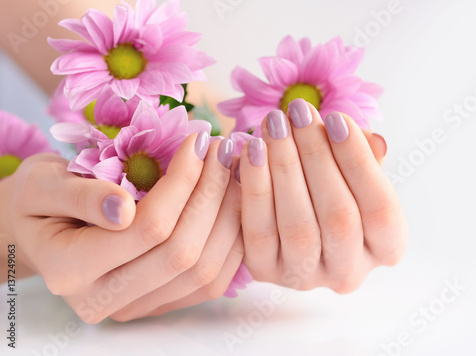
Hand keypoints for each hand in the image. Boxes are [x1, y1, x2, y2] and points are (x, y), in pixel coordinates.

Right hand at [1, 134, 242, 322]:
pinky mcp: (159, 303)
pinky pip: (210, 282)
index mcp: (70, 270)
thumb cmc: (40, 200)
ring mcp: (136, 306)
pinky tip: (234, 202)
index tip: (198, 140)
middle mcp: (104, 300)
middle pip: (183, 253)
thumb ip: (80, 196)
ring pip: (205, 271)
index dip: (182, 181)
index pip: (147, 228)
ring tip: (234, 170)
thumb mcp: (42, 184)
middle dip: (212, 195)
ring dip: (229, 216)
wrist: (42, 229)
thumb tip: (123, 207)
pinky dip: (231, 241)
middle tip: (224, 151)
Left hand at [239, 99, 407, 292]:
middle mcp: (350, 271)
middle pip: (339, 217)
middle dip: (316, 156)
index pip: (380, 208)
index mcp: (386, 247)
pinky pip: (259, 232)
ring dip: (284, 168)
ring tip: (274, 124)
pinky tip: (252, 151)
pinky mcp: (267, 271)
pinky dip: (255, 188)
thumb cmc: (330, 185)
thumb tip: (373, 141)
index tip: (335, 118)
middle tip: (297, 112)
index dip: (358, 161)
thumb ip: (366, 157)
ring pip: (298, 227)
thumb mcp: (354, 172)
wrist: (291, 212)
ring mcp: (307, 278)